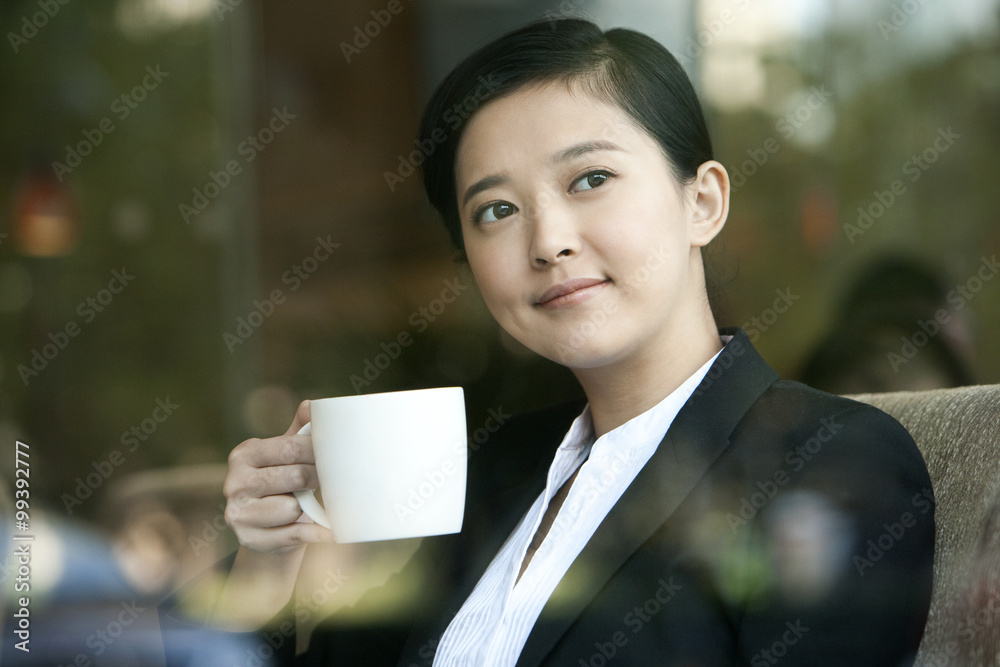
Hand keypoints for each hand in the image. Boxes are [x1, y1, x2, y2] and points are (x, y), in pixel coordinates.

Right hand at [224, 400, 332, 552]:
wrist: (264, 529)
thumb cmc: (279, 483)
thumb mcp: (283, 456)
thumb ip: (296, 432)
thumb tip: (310, 406)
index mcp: (243, 455)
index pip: (289, 448)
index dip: (316, 450)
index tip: (334, 453)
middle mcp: (235, 483)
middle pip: (295, 476)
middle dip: (318, 477)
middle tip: (331, 478)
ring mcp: (239, 514)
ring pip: (293, 507)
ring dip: (308, 507)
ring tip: (310, 504)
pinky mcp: (249, 539)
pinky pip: (294, 534)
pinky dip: (316, 533)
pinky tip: (330, 532)